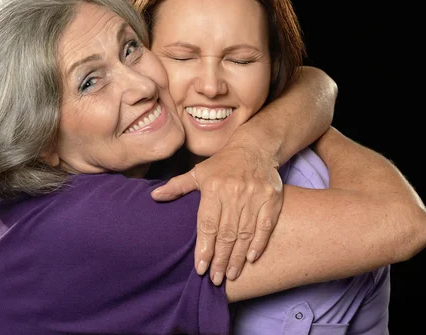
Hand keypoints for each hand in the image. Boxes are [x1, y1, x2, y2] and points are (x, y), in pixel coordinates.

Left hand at [151, 145, 283, 285]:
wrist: (255, 147)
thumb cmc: (223, 163)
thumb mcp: (198, 172)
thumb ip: (177, 186)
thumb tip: (154, 197)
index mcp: (214, 188)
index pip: (207, 225)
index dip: (204, 248)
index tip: (200, 268)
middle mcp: (234, 193)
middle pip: (226, 233)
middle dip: (220, 259)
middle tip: (215, 279)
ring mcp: (254, 196)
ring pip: (245, 233)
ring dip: (237, 257)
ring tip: (230, 274)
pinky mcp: (272, 198)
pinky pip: (265, 225)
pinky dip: (259, 243)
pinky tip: (251, 258)